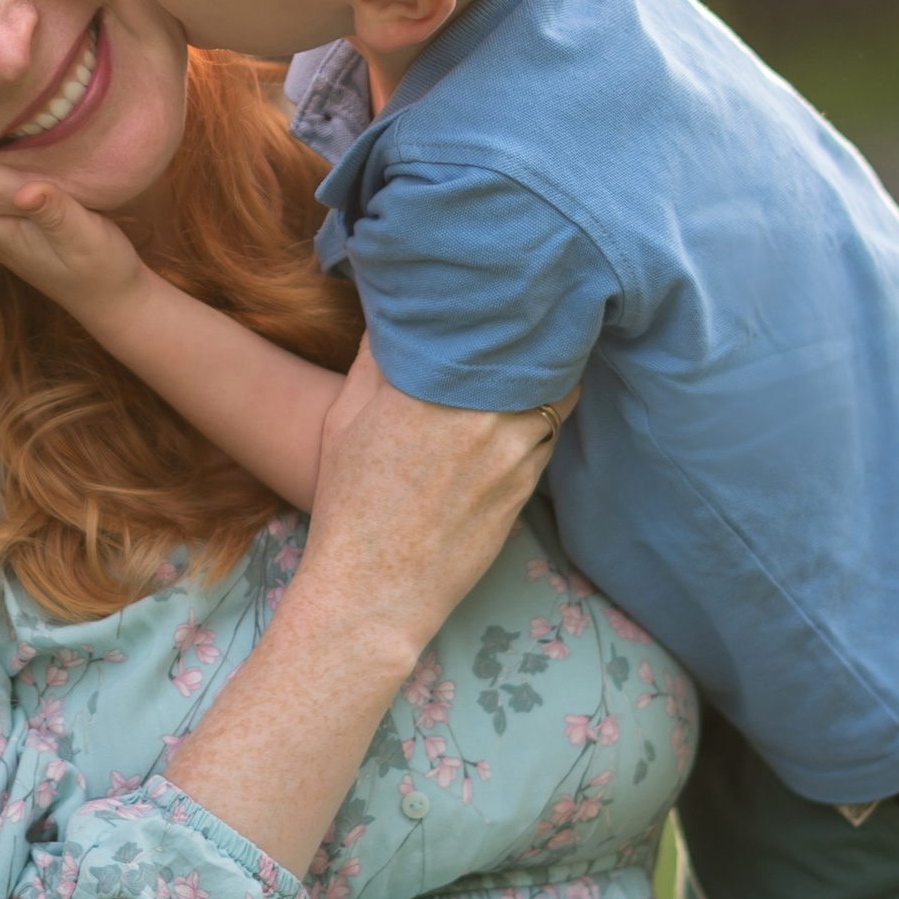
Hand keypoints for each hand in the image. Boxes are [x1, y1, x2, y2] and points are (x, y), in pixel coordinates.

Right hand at [305, 344, 564, 659]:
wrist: (374, 587)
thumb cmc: (350, 501)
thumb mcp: (345, 420)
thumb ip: (373, 361)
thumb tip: (396, 320)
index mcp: (430, 387)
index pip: (490, 328)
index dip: (501, 317)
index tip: (497, 311)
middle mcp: (479, 413)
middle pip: (535, 357)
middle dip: (533, 345)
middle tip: (525, 333)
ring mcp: (510, 453)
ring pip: (553, 398)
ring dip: (545, 384)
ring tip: (530, 375)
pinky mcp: (525, 488)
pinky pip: (548, 440)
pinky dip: (542, 425)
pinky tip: (519, 424)